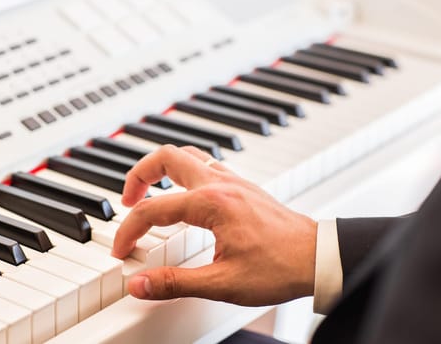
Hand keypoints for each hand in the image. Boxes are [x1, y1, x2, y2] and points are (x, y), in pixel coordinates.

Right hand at [112, 145, 316, 305]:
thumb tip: (140, 284)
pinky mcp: (241, 187)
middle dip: (138, 175)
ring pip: (186, 155)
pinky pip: (204, 164)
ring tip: (149, 192)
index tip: (122, 251)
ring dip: (161, 168)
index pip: (153, 209)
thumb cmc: (280, 267)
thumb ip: (175, 283)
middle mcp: (220, 183)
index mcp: (211, 203)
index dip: (129, 231)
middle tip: (127, 201)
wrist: (318, 257)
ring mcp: (232, 181)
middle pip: (166, 157)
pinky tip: (184, 197)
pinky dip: (184, 173)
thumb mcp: (222, 283)